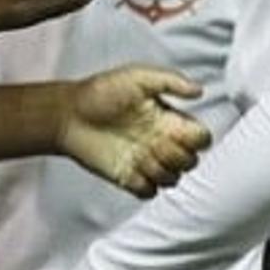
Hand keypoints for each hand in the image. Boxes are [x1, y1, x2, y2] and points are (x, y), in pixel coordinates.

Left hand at [59, 65, 210, 197]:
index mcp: (169, 120)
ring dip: (162, 170)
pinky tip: (131, 168)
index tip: (179, 130)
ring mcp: (145, 162)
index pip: (200, 138)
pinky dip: (145, 185)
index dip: (198, 139)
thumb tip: (200, 90)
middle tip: (157, 143)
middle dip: (179, 156)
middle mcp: (161, 142)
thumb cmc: (101, 91)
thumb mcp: (138, 77)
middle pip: (191, 161)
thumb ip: (170, 81)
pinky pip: (149, 192)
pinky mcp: (128, 177)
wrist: (68, 113)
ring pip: (173, 179)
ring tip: (141, 154)